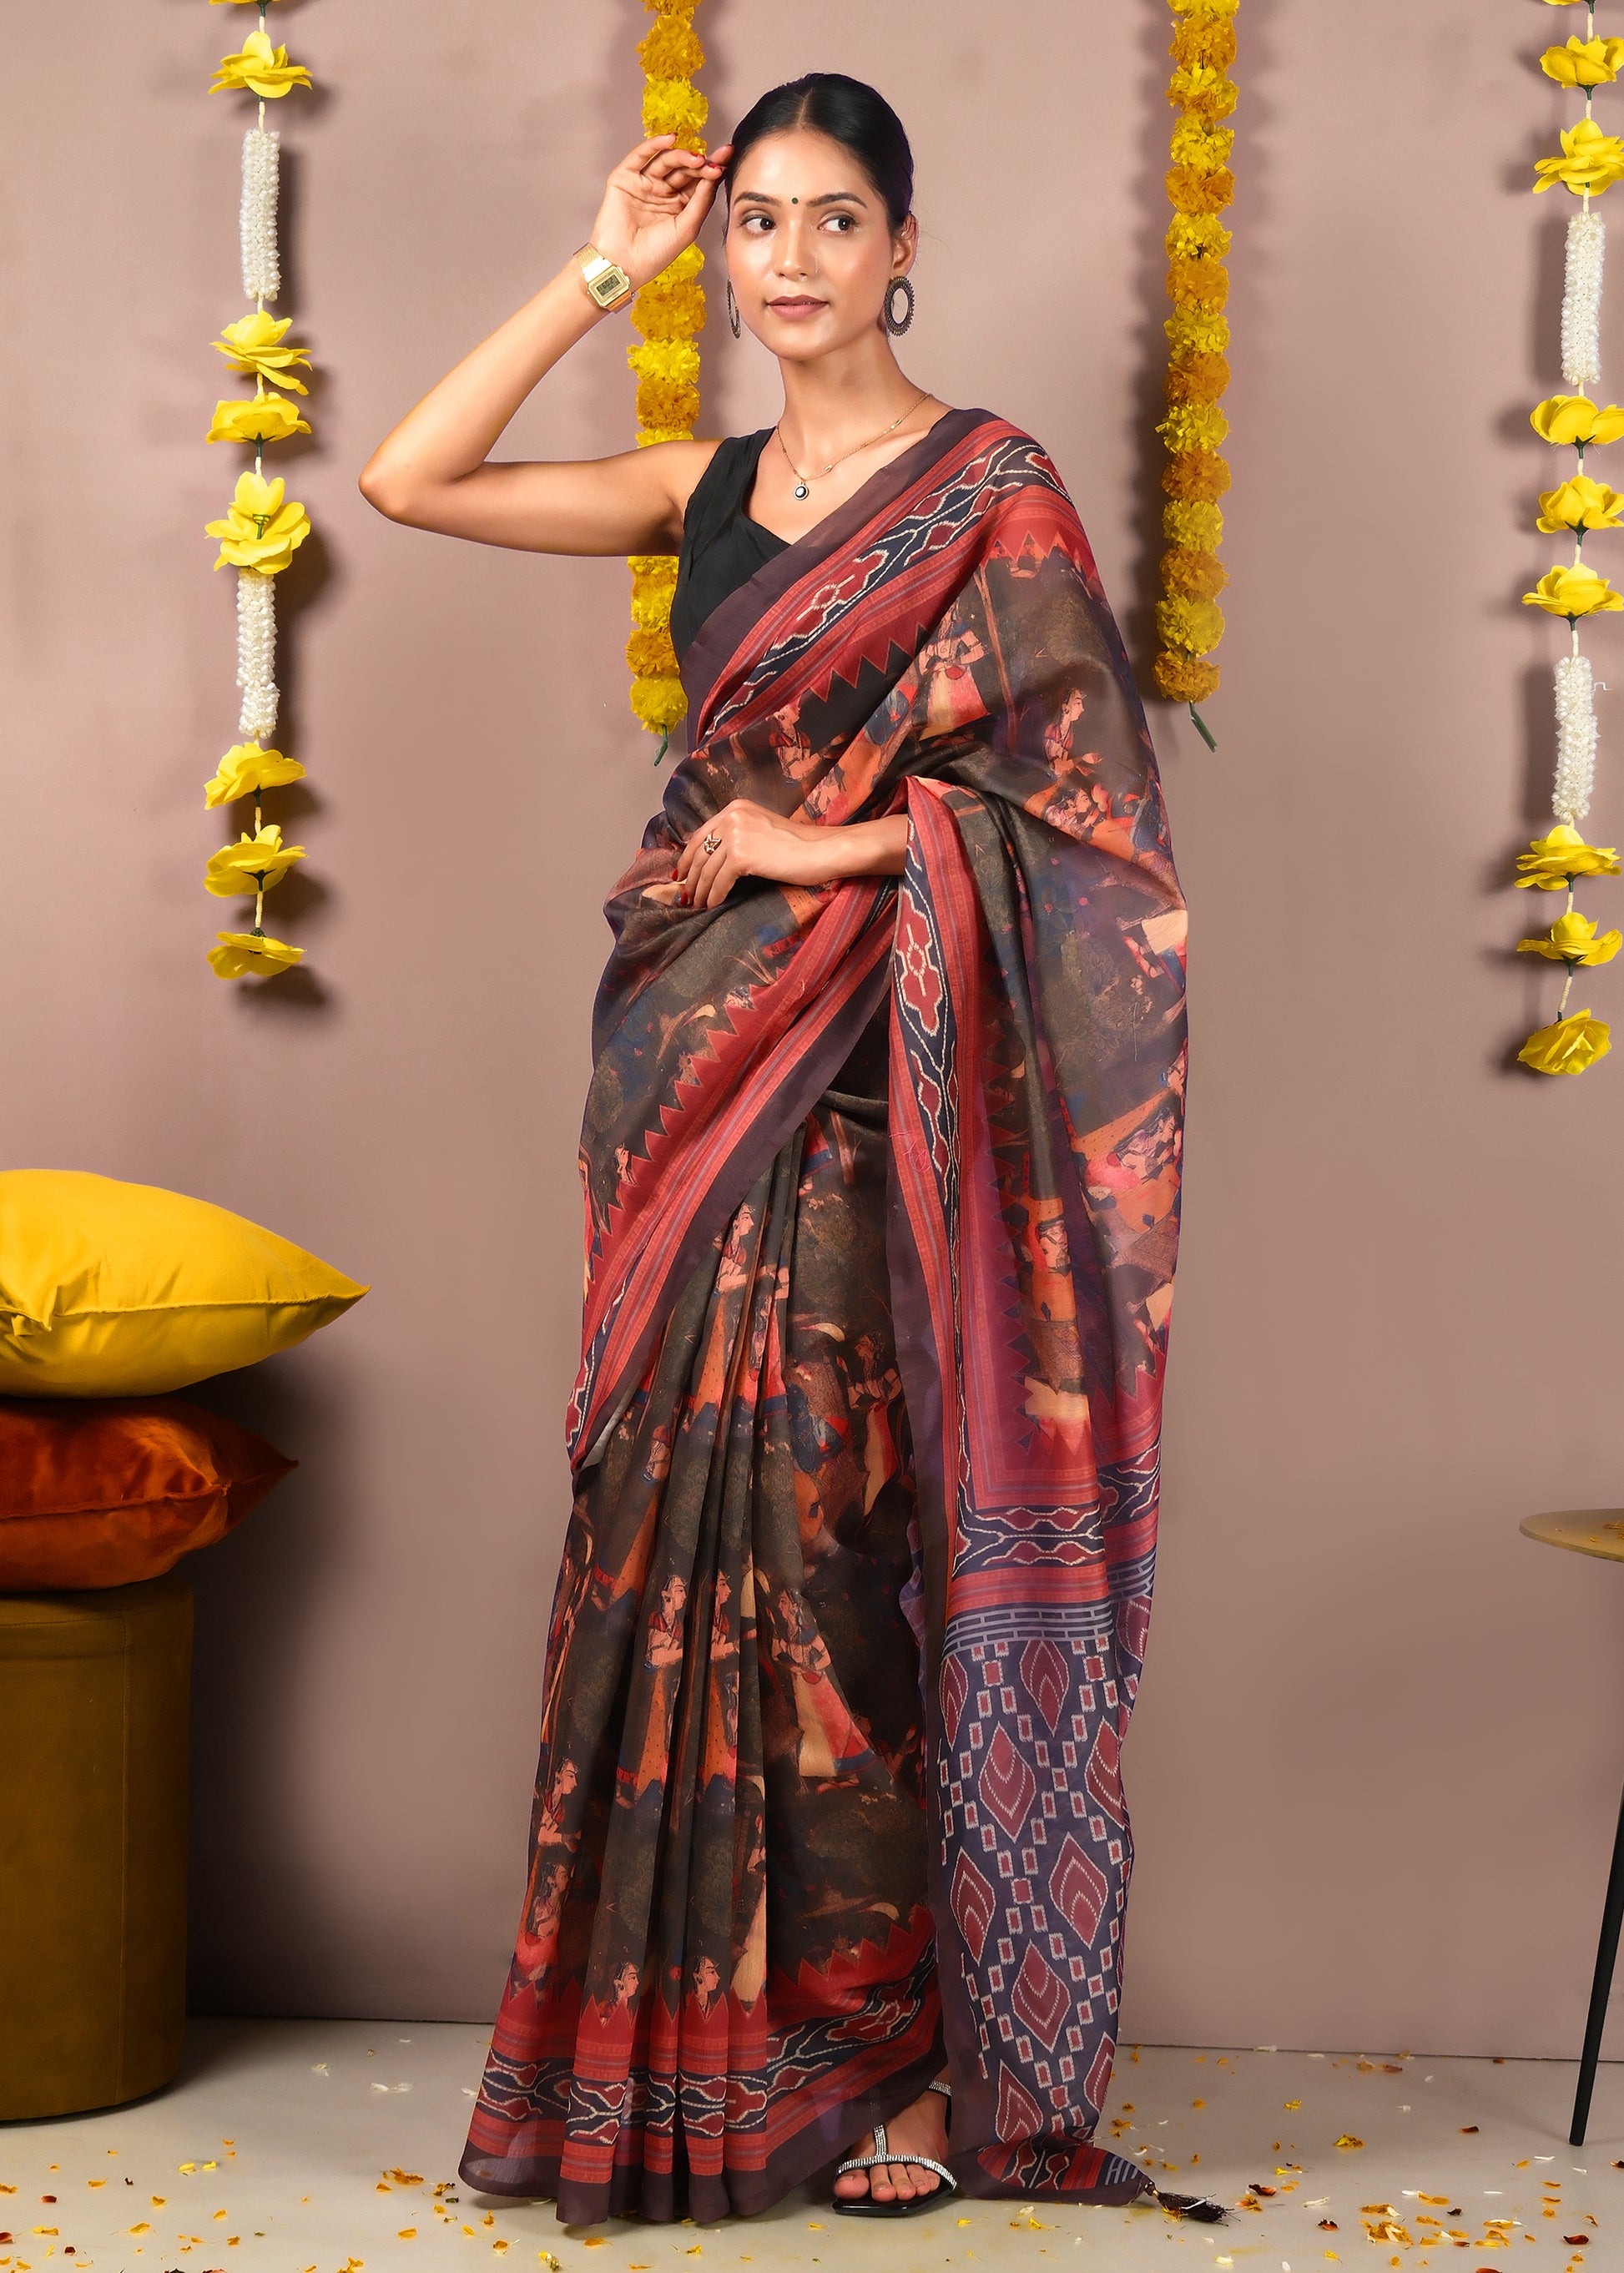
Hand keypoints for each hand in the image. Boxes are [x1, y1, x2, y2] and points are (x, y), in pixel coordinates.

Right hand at [587, 136, 733, 292]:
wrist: (624, 264)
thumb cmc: (655, 254)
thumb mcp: (687, 228)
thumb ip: (701, 201)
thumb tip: (714, 175)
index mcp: (679, 205)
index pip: (698, 182)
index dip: (712, 169)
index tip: (727, 157)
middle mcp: (663, 192)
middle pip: (684, 169)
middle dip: (700, 163)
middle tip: (713, 162)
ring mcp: (644, 183)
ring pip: (666, 161)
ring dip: (682, 156)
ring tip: (696, 158)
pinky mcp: (625, 178)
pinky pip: (641, 156)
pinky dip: (654, 145)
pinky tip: (670, 140)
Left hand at [672, 800, 907, 908]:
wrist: (821, 851)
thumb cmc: (798, 845)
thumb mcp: (761, 830)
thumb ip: (737, 836)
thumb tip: (710, 860)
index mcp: (735, 808)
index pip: (701, 834)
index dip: (687, 857)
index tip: (681, 874)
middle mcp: (731, 817)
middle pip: (699, 852)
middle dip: (690, 877)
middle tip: (686, 895)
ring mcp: (735, 835)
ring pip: (707, 869)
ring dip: (700, 890)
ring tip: (698, 904)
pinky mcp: (741, 856)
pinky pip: (719, 882)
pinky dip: (714, 896)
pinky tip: (713, 905)